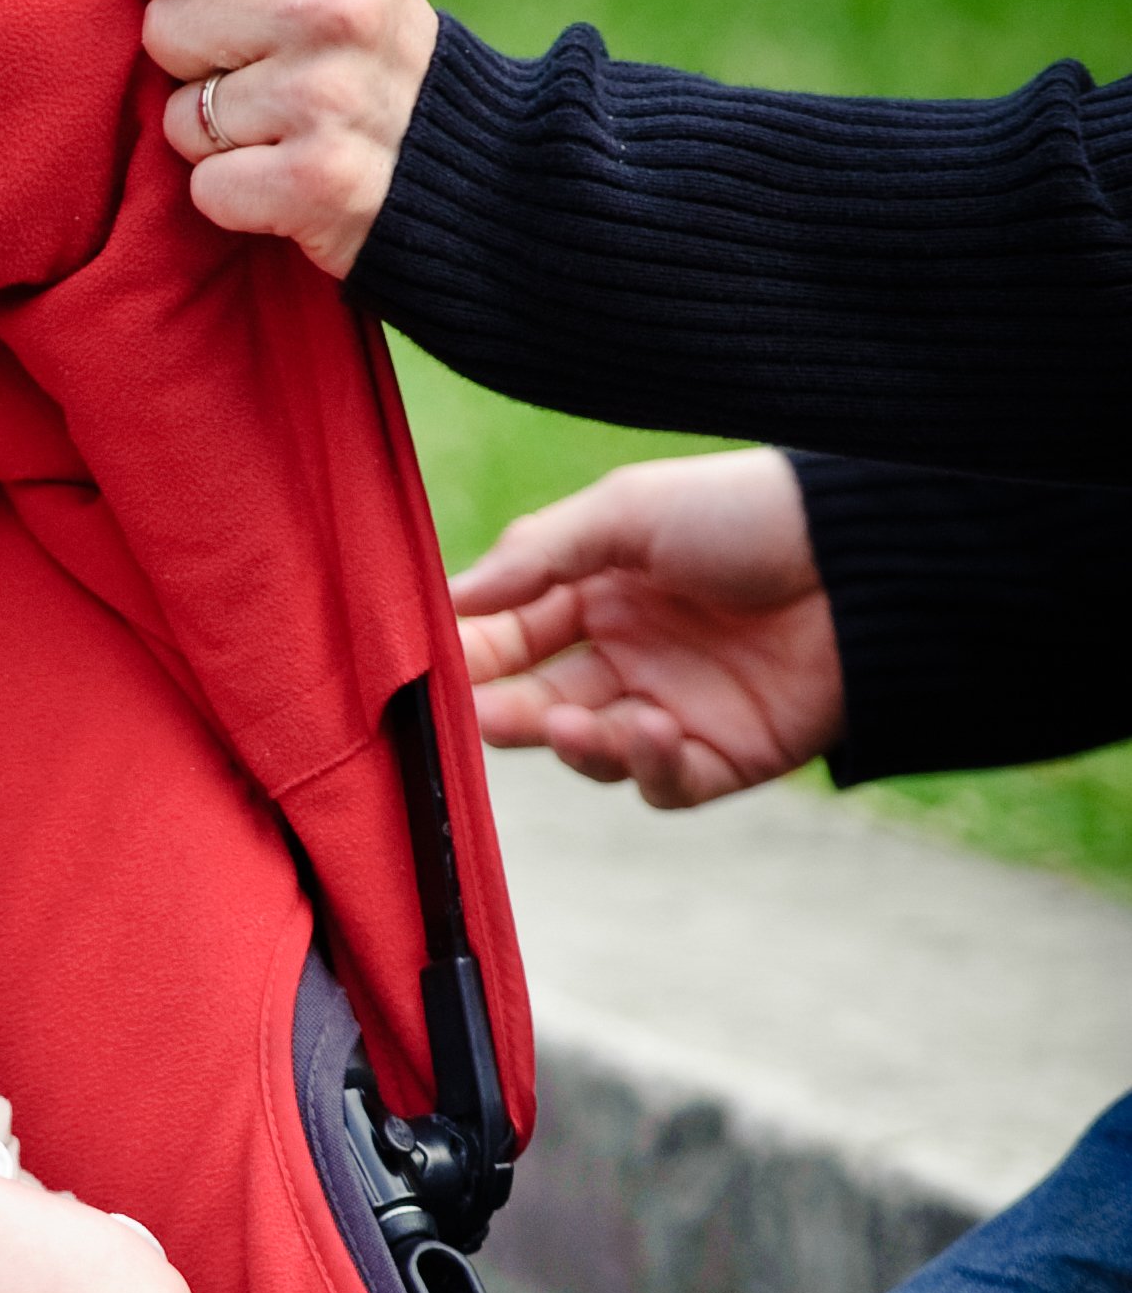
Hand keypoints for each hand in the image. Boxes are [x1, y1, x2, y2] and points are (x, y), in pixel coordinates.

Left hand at [134, 0, 438, 278]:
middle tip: (265, 85)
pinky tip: (287, 187)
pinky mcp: (315, 182)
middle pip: (165, 28)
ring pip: (180, 117)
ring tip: (285, 137)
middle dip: (197, 68)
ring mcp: (324, 97)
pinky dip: (235, 201)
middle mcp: (330, 9)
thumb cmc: (374, 71)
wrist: (477, 178)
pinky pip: (206, 188)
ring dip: (217, 142)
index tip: (205, 8)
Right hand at [453, 449, 844, 807]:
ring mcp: (673, 709)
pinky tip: (648, 727)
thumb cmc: (746, 514)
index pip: (512, 635)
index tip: (430, 666)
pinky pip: (661, 780)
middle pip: (539, 701)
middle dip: (503, 712)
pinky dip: (644, 764)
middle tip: (475, 714)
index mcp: (600, 594)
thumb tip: (451, 597)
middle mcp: (630, 656)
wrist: (863, 556)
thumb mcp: (628, 512)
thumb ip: (537, 556)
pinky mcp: (721, 757)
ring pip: (592, 751)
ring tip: (564, 721)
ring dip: (571, 743)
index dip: (471, 654)